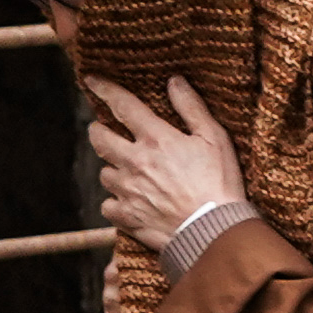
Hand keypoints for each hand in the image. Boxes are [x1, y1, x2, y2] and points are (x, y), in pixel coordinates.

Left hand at [81, 75, 248, 257]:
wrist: (214, 231)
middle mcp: (134, 162)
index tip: (92, 81)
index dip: (105, 90)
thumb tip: (174, 81)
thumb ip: (192, 107)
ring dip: (112, 168)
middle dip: (97, 130)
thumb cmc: (219, 183)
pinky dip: (115, 202)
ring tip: (126, 171)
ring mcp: (127, 191)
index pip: (123, 106)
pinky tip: (129, 201)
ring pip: (104, 173)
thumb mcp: (214, 138)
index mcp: (156, 139)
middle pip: (100, 138)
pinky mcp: (127, 217)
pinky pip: (109, 205)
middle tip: (102, 130)